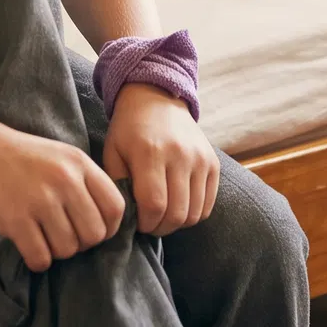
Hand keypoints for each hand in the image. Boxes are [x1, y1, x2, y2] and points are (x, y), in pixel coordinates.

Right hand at [0, 116, 125, 271]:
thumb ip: (82, 182)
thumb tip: (103, 223)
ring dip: (56, 251)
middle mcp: (65, 181)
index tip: (91, 230)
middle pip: (94, 234)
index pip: (116, 208)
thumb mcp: (58, 156)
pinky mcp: (15, 219)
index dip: (108, 228)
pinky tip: (27, 245)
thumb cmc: (15, 154)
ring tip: (41, 236)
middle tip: (61, 236)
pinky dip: (36, 259)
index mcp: (79, 163)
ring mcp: (40, 200)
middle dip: (80, 244)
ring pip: (68, 250)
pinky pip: (41, 258)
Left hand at [102, 83, 220, 236]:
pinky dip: (194, 214)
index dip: (145, 223)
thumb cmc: (129, 128)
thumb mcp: (113, 151)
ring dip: (177, 223)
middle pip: (177, 213)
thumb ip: (117, 185)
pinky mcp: (213, 163)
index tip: (137, 222)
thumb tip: (125, 219)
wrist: (157, 98)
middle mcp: (180, 155)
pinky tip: (178, 205)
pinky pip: (208, 205)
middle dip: (160, 228)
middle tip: (149, 224)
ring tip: (163, 215)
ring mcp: (200, 159)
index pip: (154, 205)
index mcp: (150, 152)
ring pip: (194, 213)